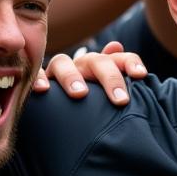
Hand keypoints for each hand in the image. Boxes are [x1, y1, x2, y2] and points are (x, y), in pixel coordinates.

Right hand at [32, 40, 146, 101]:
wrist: (60, 116)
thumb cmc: (92, 110)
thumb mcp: (109, 102)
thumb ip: (123, 84)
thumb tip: (136, 69)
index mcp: (102, 68)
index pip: (119, 59)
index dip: (130, 63)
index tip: (141, 75)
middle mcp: (81, 65)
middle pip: (96, 61)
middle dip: (110, 77)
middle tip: (121, 100)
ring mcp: (58, 71)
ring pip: (63, 62)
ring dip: (73, 77)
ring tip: (80, 94)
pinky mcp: (38, 80)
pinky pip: (35, 74)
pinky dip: (39, 79)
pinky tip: (43, 90)